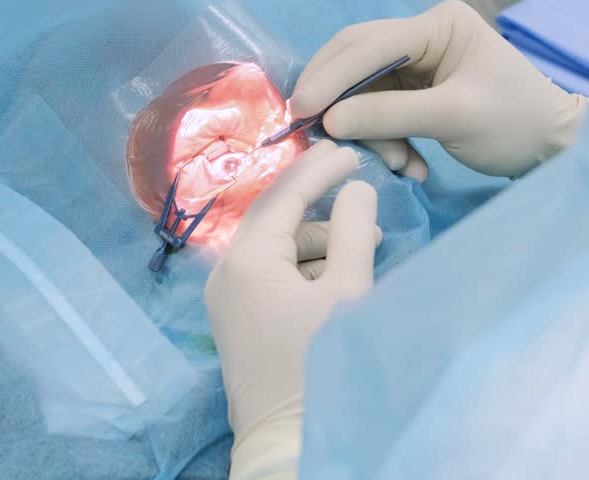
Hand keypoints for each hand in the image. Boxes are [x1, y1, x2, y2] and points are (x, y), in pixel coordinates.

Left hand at [205, 141, 379, 479]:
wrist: (287, 439)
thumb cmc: (320, 363)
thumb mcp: (347, 289)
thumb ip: (353, 230)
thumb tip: (354, 188)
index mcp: (247, 259)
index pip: (284, 194)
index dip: (319, 167)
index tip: (350, 148)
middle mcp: (226, 271)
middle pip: (274, 216)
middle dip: (316, 199)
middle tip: (355, 180)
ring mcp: (226, 297)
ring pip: (274, 246)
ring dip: (315, 237)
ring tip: (363, 238)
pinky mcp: (236, 319)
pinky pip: (269, 273)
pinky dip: (302, 265)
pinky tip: (337, 272)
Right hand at [289, 0, 587, 178]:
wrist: (552, 149)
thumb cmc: (515, 123)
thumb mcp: (454, 117)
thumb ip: (389, 115)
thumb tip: (331, 119)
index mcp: (438, 25)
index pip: (368, 44)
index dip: (330, 77)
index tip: (300, 111)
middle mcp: (424, 35)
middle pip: (355, 60)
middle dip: (339, 102)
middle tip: (314, 133)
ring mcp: (419, 64)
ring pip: (363, 92)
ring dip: (371, 132)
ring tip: (400, 165)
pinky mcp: (417, 92)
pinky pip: (379, 111)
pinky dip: (387, 140)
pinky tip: (411, 165)